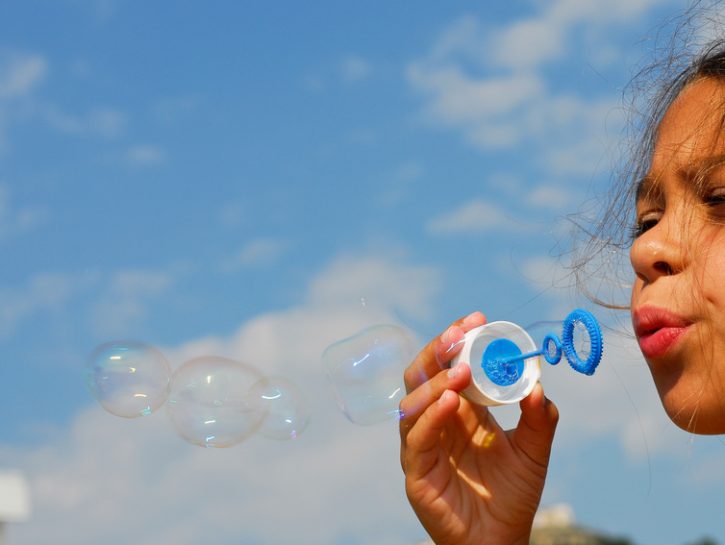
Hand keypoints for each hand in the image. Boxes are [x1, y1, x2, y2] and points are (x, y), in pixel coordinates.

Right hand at [399, 312, 558, 544]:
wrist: (501, 542)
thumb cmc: (511, 496)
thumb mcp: (533, 451)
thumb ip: (538, 418)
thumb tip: (537, 383)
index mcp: (458, 410)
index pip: (448, 365)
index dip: (457, 341)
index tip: (478, 320)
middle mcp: (435, 421)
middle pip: (422, 375)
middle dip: (438, 350)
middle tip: (461, 334)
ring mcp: (422, 445)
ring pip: (413, 402)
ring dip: (435, 382)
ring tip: (462, 372)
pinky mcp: (416, 472)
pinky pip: (416, 439)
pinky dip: (429, 417)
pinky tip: (449, 402)